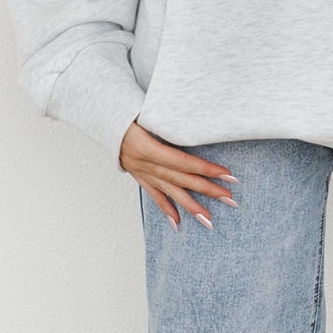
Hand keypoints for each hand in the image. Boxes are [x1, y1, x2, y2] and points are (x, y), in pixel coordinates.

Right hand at [119, 121, 238, 228]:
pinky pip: (154, 195)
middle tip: (229, 199)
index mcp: (147, 148)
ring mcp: (141, 172)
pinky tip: (178, 222)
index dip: (206, 169)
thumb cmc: (129, 110)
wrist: (103, 116)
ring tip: (208, 219)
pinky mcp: (138, 175)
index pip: (183, 162)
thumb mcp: (149, 113)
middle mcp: (144, 164)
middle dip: (207, 190)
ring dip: (191, 206)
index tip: (227, 175)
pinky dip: (166, 209)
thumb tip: (198, 127)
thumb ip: (170, 124)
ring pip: (170, 192)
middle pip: (181, 180)